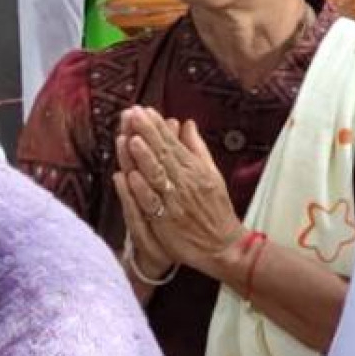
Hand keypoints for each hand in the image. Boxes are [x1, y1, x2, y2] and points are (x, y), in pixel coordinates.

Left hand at [113, 108, 241, 277]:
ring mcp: (175, 202)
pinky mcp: (167, 221)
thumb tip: (187, 124)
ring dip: (143, 157)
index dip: (157, 126)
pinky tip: (131, 176)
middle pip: (162, 154)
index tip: (143, 110)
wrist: (224, 245)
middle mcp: (185, 183)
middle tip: (132, 114)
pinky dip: (142, 190)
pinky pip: (152, 203)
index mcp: (195, 169)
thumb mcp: (212, 174)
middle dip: (146, 133)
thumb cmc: (216, 210)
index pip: (172, 143)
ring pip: (156, 176)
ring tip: (131, 138)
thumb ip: (197, 148)